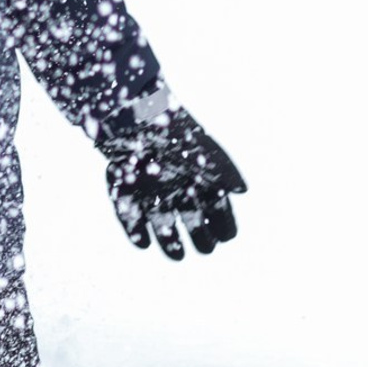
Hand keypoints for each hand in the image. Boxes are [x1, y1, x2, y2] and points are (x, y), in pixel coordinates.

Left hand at [100, 106, 244, 258]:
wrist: (130, 111)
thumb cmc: (171, 128)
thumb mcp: (202, 148)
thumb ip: (224, 170)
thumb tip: (242, 189)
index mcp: (195, 174)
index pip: (215, 207)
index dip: (222, 223)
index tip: (226, 235)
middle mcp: (174, 184)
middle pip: (191, 219)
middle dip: (200, 237)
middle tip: (206, 247)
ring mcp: (149, 187)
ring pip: (161, 222)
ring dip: (168, 241)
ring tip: (177, 255)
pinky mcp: (124, 187)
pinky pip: (130, 215)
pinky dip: (135, 230)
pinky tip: (144, 242)